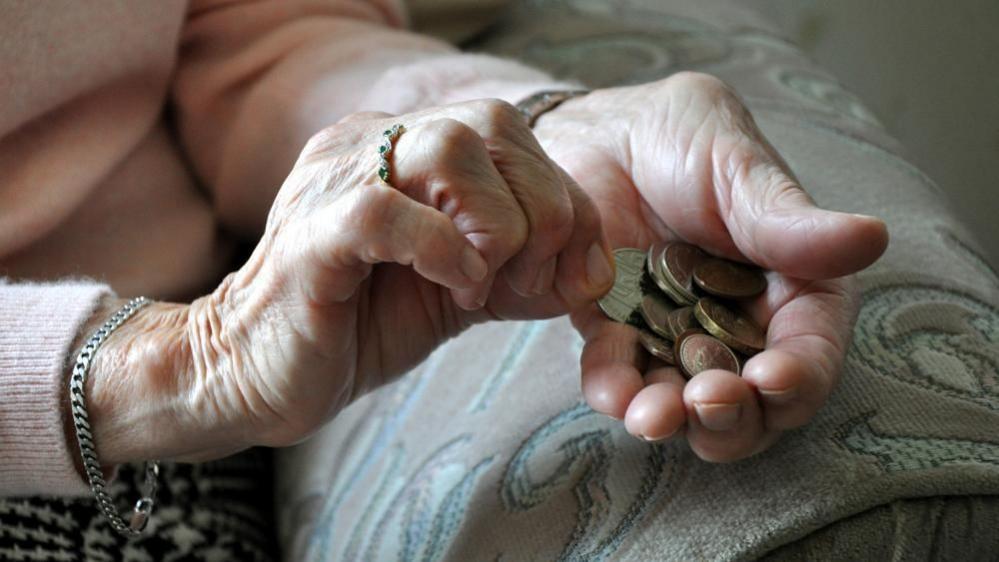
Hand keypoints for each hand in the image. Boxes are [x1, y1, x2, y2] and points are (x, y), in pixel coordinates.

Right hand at [81, 100, 613, 464]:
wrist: (258, 374)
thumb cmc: (359, 326)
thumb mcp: (462, 289)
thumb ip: (522, 269)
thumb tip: (591, 272)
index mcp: (407, 147)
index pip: (511, 131)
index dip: (562, 197)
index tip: (571, 270)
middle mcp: (371, 143)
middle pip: (491, 124)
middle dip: (541, 208)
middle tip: (528, 278)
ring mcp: (335, 179)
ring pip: (447, 148)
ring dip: (496, 224)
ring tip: (483, 284)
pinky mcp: (311, 232)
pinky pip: (387, 210)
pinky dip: (444, 250)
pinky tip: (457, 289)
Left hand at [533, 72, 888, 460]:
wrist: (600, 131)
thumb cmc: (684, 139)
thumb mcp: (738, 167)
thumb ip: (789, 218)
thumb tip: (870, 238)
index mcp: (790, 288)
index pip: (809, 350)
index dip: (799, 377)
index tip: (771, 380)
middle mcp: (738, 327)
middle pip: (750, 401)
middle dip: (733, 416)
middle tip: (708, 401)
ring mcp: (673, 338)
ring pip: (684, 405)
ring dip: (673, 419)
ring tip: (653, 416)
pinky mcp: (616, 335)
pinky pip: (617, 377)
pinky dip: (616, 392)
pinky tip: (613, 393)